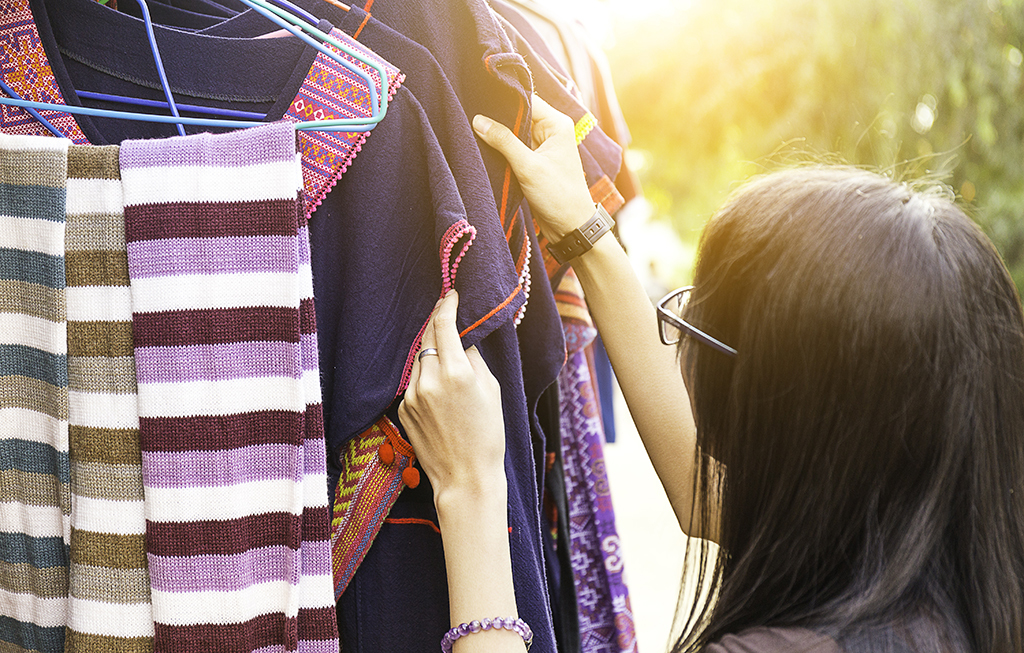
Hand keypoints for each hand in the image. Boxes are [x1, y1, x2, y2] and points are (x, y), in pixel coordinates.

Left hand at [398, 291, 506, 506]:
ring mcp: (411, 396)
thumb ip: (473, 358)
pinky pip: (414, 384)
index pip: (444, 324)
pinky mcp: (402, 410)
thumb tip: (463, 338)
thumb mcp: (491, 390)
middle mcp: (428, 380)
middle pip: (428, 338)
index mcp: (455, 372)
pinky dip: (426, 381)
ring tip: (450, 370)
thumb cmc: (487, 435)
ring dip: (432, 357)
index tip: (450, 295)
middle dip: (438, 327)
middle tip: (448, 320)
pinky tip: (442, 399)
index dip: (446, 305)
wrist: (465, 477)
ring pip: (420, 361)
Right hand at [473, 95, 595, 242]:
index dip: (504, 97)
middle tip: (470, 112)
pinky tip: (482, 144)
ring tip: (472, 126)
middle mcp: (551, 130)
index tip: (479, 95)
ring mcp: (542, 145)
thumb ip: (504, 142)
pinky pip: (514, 146)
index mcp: (557, 124)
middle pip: (519, 113)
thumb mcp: (528, 167)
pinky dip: (501, 147)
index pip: (527, 99)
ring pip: (514, 130)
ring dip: (498, 132)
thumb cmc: (558, 196)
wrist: (570, 227)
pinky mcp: (534, 160)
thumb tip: (478, 120)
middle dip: (497, 115)